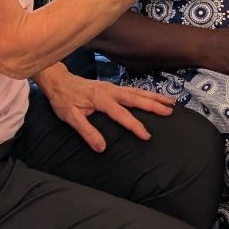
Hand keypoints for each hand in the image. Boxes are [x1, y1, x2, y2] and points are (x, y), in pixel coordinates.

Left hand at [36, 65, 175, 151]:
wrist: (58, 81)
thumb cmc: (63, 100)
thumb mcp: (70, 117)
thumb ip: (86, 131)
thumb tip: (101, 148)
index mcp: (101, 99)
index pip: (121, 114)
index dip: (134, 125)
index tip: (147, 136)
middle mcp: (110, 91)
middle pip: (136, 98)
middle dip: (154, 105)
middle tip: (170, 111)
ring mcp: (112, 87)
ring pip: (137, 91)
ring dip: (154, 97)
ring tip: (170, 102)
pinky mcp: (112, 87)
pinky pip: (133, 90)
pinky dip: (146, 93)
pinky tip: (154, 97)